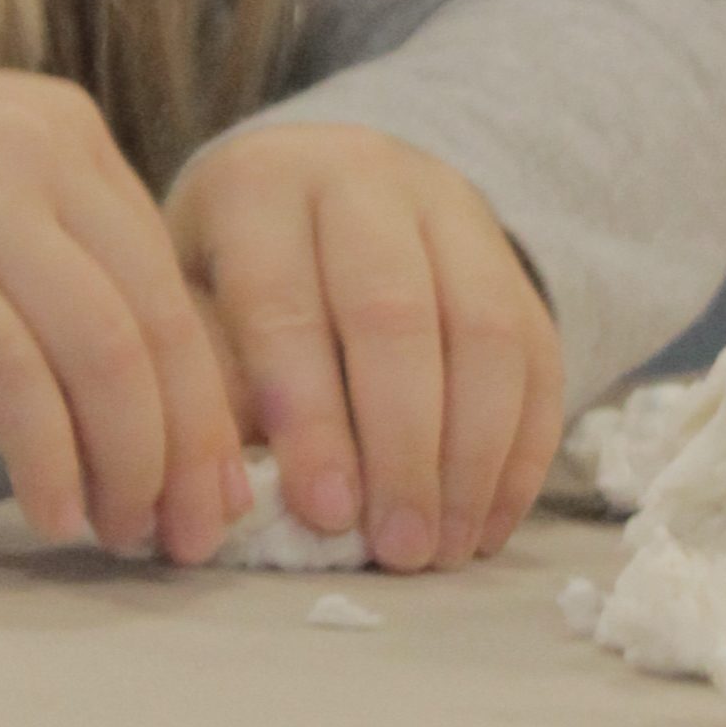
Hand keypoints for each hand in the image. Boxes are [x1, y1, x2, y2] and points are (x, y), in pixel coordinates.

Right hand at [0, 59, 248, 560]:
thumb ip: (46, 256)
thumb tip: (138, 388)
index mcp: (65, 130)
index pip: (173, 278)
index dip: (209, 397)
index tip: (217, 487)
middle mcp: (35, 147)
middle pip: (159, 320)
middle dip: (189, 446)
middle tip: (190, 538)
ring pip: (104, 351)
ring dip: (128, 463)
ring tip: (123, 535)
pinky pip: (10, 374)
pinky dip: (47, 456)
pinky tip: (52, 510)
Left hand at [164, 126, 563, 571]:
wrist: (308, 194)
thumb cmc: (226, 278)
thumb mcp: (189, 315)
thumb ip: (211, 397)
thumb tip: (233, 503)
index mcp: (260, 186)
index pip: (286, 304)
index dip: (311, 418)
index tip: (326, 514)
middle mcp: (361, 176)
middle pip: (397, 314)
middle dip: (403, 448)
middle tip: (400, 550)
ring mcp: (449, 208)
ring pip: (485, 332)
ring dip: (473, 458)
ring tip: (445, 550)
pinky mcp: (509, 256)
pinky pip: (536, 351)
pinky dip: (521, 449)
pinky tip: (487, 523)